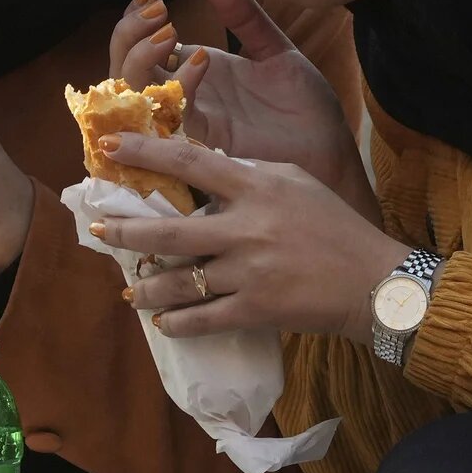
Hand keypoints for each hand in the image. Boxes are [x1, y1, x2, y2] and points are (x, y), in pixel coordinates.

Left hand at [97, 134, 409, 340]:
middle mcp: (246, 227)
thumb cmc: (337, 226)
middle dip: (125, 231)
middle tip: (98, 231)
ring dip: (146, 287)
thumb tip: (210, 165)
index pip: (190, 164)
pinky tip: (162, 322)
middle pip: (169, 229)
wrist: (373, 281)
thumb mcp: (297, 182)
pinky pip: (202, 319)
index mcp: (257, 187)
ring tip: (131, 290)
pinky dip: (176, 322)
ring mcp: (248, 271)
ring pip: (178, 281)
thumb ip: (253, 173)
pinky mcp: (255, 309)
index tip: (108, 150)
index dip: (145, 154)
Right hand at [109, 0, 372, 219]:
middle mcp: (182, 101)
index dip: (135, 21)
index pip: (141, 47)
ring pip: (135, 98)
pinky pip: (172, 120)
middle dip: (129, 37)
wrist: (333, 151)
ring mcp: (189, 125)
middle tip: (158, 12)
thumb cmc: (305, 108)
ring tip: (169, 32)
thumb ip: (244, 16)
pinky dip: (180, 87)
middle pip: (125, 72)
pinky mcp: (204, 147)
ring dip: (141, 61)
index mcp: (193, 75)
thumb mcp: (274, 49)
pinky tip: (201, 61)